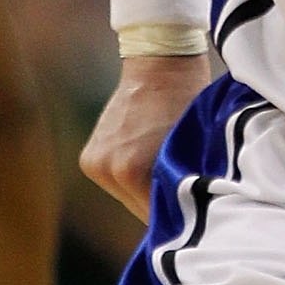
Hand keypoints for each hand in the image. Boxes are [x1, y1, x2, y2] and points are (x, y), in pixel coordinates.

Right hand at [79, 49, 211, 217]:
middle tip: (186, 199)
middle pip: (140, 210)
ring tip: (167, 175)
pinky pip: (116, 183)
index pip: (158, 217)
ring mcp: (95, 163)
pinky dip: (132, 181)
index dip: (180, 218)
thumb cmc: (188, 103)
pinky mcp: (89, 158)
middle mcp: (107, 168)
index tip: (195, 218)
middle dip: (162, 206)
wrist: (161, 65)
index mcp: (132, 170)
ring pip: (128, 198)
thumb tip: (191, 217)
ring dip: (145, 193)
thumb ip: (187, 186)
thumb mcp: (194, 148)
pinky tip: (150, 164)